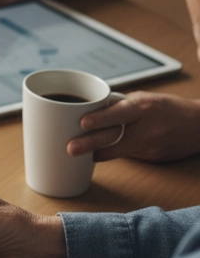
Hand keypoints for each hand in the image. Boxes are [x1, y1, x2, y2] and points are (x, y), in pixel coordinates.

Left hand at [69, 92, 199, 162]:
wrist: (199, 127)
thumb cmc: (167, 108)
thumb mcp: (145, 99)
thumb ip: (118, 104)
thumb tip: (86, 107)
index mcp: (143, 107)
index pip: (120, 113)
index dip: (101, 119)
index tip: (83, 123)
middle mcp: (146, 127)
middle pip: (114, 137)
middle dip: (90, 143)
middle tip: (70, 148)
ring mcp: (149, 146)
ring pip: (116, 151)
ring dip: (96, 152)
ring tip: (78, 154)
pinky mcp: (150, 158)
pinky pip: (125, 156)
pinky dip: (111, 154)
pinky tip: (97, 154)